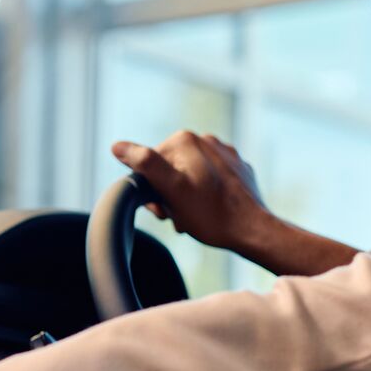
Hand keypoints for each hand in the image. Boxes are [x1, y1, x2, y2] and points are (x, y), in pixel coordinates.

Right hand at [110, 131, 274, 254]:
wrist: (253, 230)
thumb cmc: (211, 214)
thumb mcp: (170, 190)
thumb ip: (145, 164)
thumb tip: (117, 146)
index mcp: (185, 140)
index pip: (149, 164)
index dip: (150, 191)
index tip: (162, 211)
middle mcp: (206, 139)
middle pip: (169, 169)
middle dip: (168, 194)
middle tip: (178, 217)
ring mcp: (224, 153)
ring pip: (188, 175)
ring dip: (184, 197)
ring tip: (194, 217)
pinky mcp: (237, 168)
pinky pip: (210, 179)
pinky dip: (204, 195)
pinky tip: (210, 211)